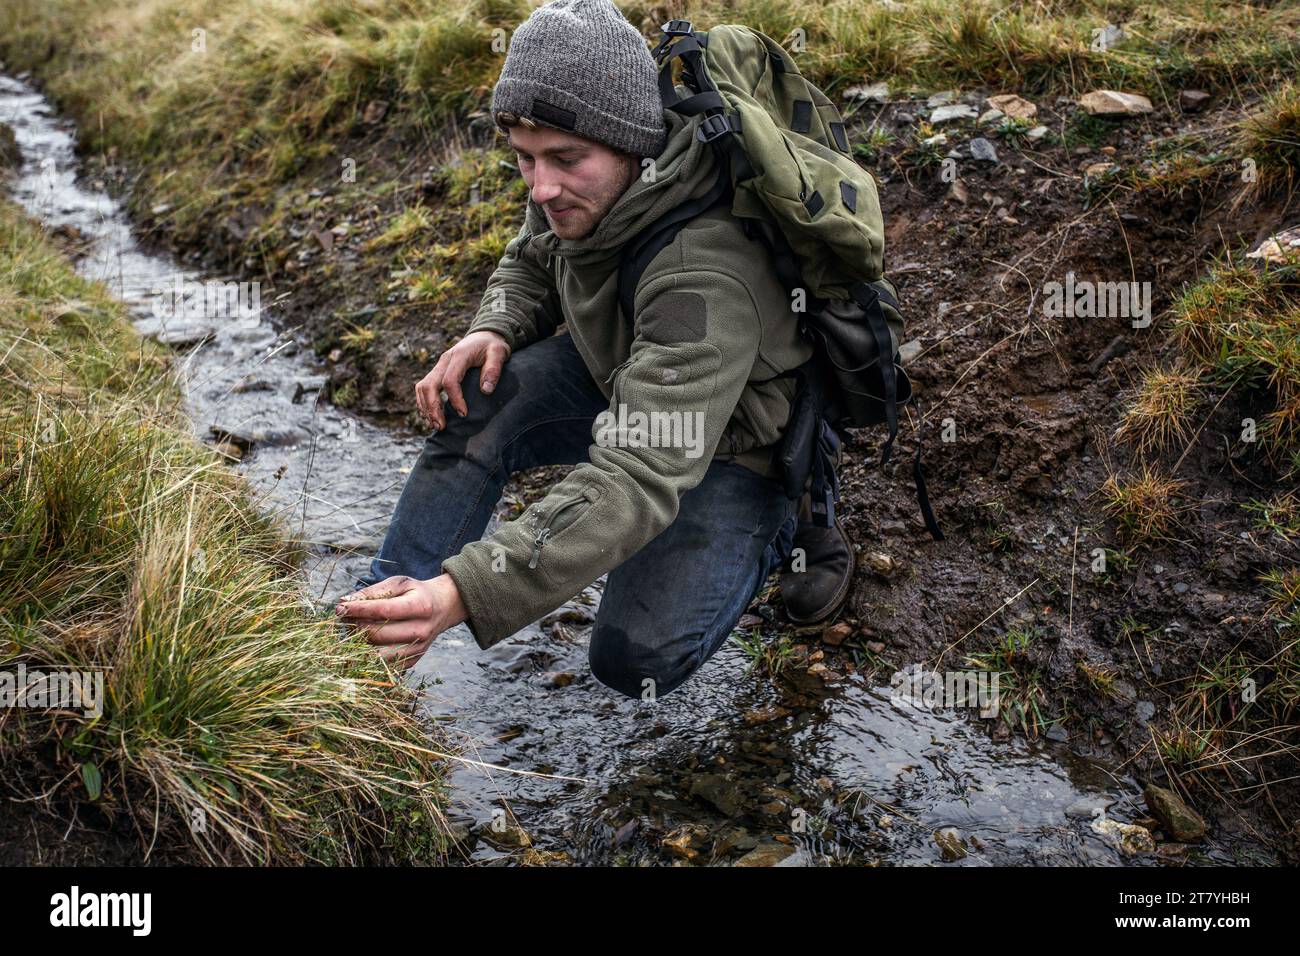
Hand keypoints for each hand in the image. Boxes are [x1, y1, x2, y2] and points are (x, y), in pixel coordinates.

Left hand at [335, 574, 467, 669]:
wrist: (444, 608)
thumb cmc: (416, 593)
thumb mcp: (399, 584)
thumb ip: (373, 592)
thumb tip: (344, 602)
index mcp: (420, 606)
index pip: (383, 611)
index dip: (358, 610)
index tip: (340, 607)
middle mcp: (421, 630)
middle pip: (377, 634)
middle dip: (355, 626)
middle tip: (345, 617)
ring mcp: (418, 649)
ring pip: (377, 654)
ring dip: (358, 643)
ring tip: (353, 629)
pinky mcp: (413, 661)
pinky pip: (383, 664)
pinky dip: (368, 654)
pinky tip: (364, 641)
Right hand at [415, 330, 509, 429]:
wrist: (484, 335)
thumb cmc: (492, 346)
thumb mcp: (499, 353)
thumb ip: (493, 370)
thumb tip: (486, 391)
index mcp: (459, 356)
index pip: (450, 380)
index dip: (455, 399)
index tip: (464, 414)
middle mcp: (444, 360)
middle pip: (429, 385)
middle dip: (432, 408)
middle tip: (441, 427)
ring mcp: (439, 366)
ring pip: (422, 387)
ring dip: (426, 407)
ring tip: (435, 425)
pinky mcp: (438, 371)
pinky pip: (424, 387)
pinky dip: (424, 402)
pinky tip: (430, 417)